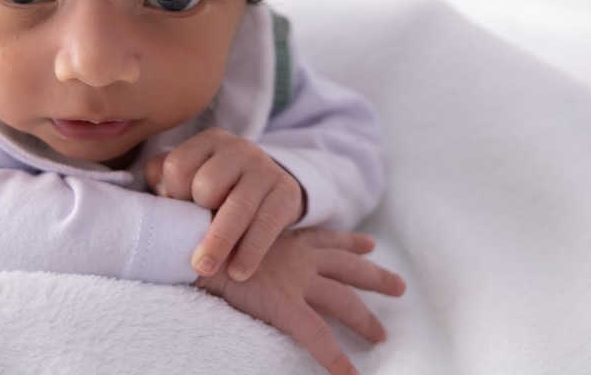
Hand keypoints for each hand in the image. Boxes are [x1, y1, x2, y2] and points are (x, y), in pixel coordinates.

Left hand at [145, 128, 303, 280]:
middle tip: (192, 239)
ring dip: (219, 242)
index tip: (177, 210)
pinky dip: (250, 251)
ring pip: (238, 207)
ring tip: (204, 268)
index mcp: (209, 142)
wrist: (268, 184)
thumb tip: (154, 204)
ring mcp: (265, 169)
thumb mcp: (190, 176)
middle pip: (207, 184)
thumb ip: (164, 182)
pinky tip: (238, 271)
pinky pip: (266, 224)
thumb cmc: (217, 186)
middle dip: (197, 215)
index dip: (172, 193)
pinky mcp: (286, 192)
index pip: (178, 165)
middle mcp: (238, 149)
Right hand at [196, 228, 405, 374]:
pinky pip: (319, 338)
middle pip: (348, 268)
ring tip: (383, 336)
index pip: (326, 238)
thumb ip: (244, 239)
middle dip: (375, 277)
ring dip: (366, 318)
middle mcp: (298, 257)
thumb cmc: (204, 235)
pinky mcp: (285, 306)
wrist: (192, 242)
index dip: (350, 241)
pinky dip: (336, 359)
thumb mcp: (233, 230)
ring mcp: (295, 282)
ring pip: (343, 301)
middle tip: (399, 286)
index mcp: (286, 237)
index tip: (369, 245)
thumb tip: (235, 244)